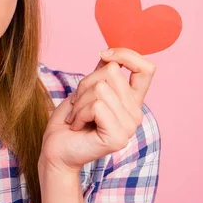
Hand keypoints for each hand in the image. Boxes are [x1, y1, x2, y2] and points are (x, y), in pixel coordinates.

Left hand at [39, 48, 155, 174]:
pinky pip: (96, 106)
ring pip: (101, 88)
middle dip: (85, 83)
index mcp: (131, 100)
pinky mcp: (118, 137)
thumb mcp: (86, 89)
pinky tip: (77, 126)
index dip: (126, 55)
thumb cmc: (70, 119)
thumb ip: (101, 72)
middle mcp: (136, 113)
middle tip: (78, 104)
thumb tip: (109, 53)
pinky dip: (79, 113)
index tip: (104, 55)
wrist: (56, 149)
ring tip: (77, 117)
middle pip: (111, 72)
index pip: (147, 69)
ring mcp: (130, 126)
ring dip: (79, 101)